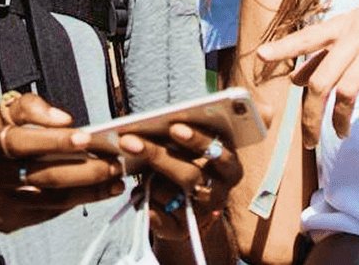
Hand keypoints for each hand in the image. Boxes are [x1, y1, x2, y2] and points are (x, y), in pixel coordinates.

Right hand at [0, 93, 126, 232]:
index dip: (53, 139)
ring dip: (88, 190)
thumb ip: (28, 108)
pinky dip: (75, 202)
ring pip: (51, 199)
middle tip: (116, 161)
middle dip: (84, 169)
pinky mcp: (8, 221)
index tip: (86, 136)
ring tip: (116, 180)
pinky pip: (48, 212)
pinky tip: (98, 192)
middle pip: (42, 175)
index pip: (21, 142)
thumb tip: (64, 118)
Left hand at [117, 122, 242, 240]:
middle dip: (158, 156)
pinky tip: (137, 195)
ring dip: (148, 183)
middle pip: (190, 175)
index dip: (198, 140)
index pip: (219, 153)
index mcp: (229, 168)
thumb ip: (180, 138)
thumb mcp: (190, 151)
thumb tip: (150, 128)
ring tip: (135, 173)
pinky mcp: (181, 231)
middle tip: (129, 143)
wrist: (186, 208)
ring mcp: (201, 214)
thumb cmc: (185, 167)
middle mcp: (220, 192)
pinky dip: (144, 203)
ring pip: (171, 195)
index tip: (173, 127)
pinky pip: (157, 216)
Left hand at [256, 0, 358, 145]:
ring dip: (340, 119)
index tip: (261, 56)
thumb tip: (294, 78)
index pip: (308, 37)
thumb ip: (325, 52)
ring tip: (340, 133)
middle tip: (309, 140)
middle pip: (322, 80)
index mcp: (344, 26)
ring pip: (347, 91)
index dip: (284, 48)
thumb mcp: (357, 27)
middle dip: (311, 116)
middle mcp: (357, 35)